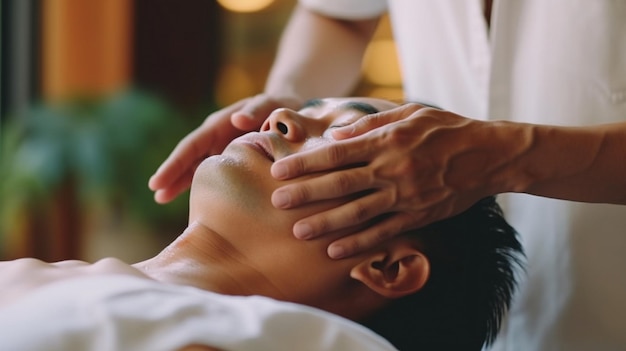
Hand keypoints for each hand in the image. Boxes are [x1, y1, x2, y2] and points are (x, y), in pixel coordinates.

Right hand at [149, 95, 301, 202]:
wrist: (288, 113)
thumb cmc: (280, 108)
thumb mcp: (271, 105)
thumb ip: (257, 110)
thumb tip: (238, 120)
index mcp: (219, 125)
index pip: (192, 146)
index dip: (175, 164)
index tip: (157, 181)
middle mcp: (215, 137)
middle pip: (188, 158)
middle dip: (171, 174)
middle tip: (156, 194)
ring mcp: (220, 149)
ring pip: (195, 167)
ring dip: (179, 182)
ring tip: (161, 199)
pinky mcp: (230, 160)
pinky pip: (211, 174)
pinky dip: (201, 187)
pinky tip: (195, 204)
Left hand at [271, 104, 514, 257]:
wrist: (489, 155)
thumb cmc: (446, 129)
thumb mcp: (410, 112)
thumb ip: (370, 123)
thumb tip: (335, 136)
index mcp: (387, 141)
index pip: (337, 153)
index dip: (305, 163)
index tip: (279, 171)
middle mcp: (392, 170)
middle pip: (340, 184)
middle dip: (306, 194)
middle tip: (277, 202)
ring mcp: (405, 196)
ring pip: (358, 212)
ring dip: (326, 223)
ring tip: (298, 232)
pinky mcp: (417, 215)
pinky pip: (383, 232)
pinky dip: (359, 243)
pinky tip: (335, 250)